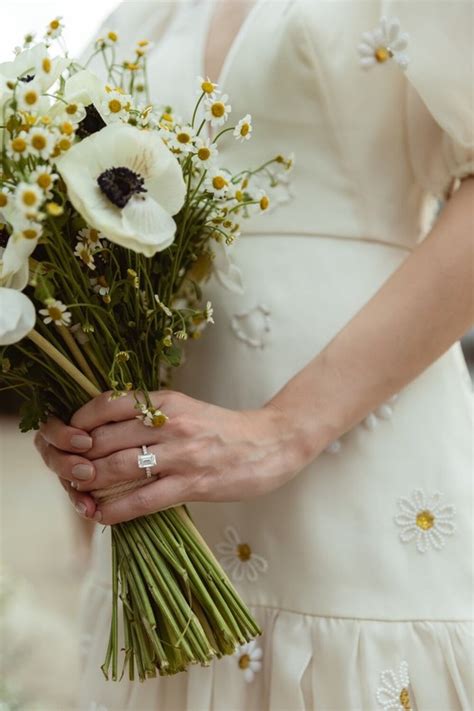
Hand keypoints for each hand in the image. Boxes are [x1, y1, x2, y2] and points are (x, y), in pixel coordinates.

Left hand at [35, 390, 315, 524]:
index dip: (77, 423)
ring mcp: (180, 454)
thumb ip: (148, 414)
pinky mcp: (192, 484)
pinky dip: (114, 510)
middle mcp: (168, 422)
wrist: (269, 443)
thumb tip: (104, 429)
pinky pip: (141, 500)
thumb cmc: (222, 429)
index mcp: (165, 400)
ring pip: (116, 468)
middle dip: (75, 458)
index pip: (106, 404)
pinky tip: (101, 516)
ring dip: (88, 483)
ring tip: (78, 492)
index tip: (69, 439)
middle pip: (103, 438)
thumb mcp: (183, 408)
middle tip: (66, 472)